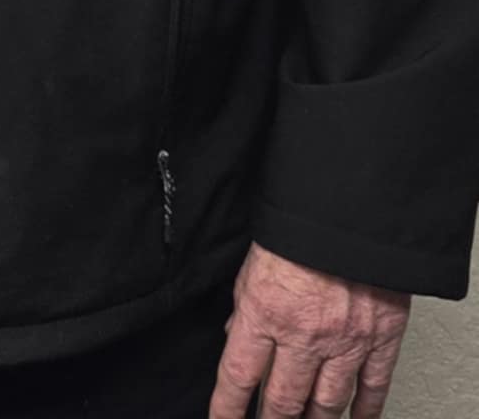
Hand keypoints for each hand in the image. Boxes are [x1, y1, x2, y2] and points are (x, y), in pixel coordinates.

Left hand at [209, 242, 410, 417]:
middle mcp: (304, 334)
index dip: (226, 408)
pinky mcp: (381, 340)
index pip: (238, 375)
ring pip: (328, 405)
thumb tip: (236, 336)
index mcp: (265, 311)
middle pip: (284, 402)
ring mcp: (346, 342)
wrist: (352, 208)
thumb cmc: (298, 227)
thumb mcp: (253, 262)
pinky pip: (373, 389)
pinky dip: (365, 413)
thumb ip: (244, 304)